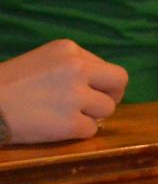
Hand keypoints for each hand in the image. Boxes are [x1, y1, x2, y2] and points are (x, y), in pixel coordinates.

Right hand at [0, 39, 127, 143]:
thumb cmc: (8, 84)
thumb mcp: (42, 61)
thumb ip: (72, 68)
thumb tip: (101, 86)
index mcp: (69, 50)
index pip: (106, 66)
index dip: (102, 82)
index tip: (90, 91)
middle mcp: (77, 68)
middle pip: (120, 81)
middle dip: (113, 95)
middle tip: (98, 106)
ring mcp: (76, 96)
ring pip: (108, 108)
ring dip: (92, 116)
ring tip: (66, 116)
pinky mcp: (71, 122)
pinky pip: (91, 130)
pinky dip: (78, 132)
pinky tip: (57, 128)